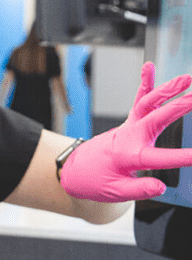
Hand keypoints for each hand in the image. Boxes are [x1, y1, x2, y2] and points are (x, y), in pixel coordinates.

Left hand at [60, 62, 191, 201]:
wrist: (77, 170)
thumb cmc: (96, 182)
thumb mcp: (116, 193)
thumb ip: (139, 190)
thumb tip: (160, 187)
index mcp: (128, 158)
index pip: (158, 159)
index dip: (179, 158)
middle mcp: (129, 137)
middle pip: (154, 120)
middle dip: (176, 108)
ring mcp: (129, 126)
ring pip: (148, 104)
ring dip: (167, 90)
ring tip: (187, 79)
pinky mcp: (130, 121)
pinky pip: (138, 100)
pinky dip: (144, 82)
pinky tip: (148, 66)